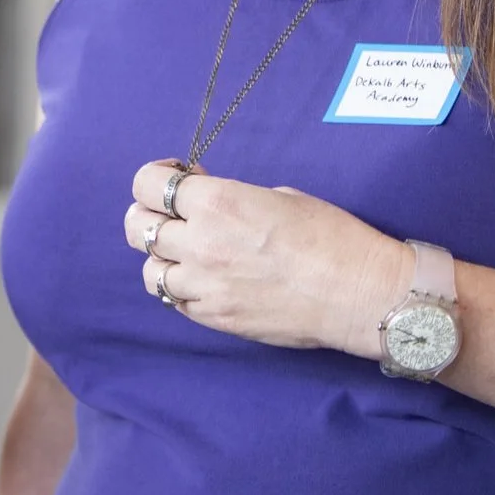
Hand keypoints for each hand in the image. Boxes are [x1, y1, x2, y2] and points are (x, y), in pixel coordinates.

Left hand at [124, 159, 408, 355]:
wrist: (357, 292)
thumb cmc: (330, 236)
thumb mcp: (278, 196)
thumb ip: (230, 199)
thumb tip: (208, 203)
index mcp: (216, 203)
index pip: (147, 184)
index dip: (157, 177)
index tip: (178, 178)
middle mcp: (199, 243)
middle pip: (136, 226)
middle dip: (149, 214)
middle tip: (175, 214)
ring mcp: (203, 286)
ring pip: (150, 271)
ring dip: (165, 257)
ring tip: (191, 252)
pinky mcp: (214, 318)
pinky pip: (176, 301)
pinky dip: (183, 288)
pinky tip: (207, 279)